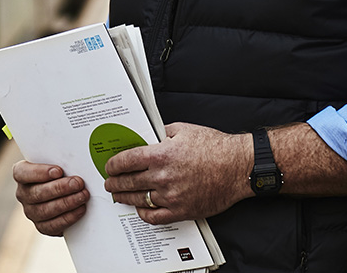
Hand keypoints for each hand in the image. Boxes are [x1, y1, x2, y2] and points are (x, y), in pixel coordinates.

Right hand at [12, 160, 88, 235]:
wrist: (66, 190)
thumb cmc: (61, 171)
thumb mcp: (57, 162)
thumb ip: (60, 161)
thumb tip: (73, 163)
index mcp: (22, 174)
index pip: (22, 173)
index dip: (40, 172)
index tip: (59, 171)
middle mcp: (23, 194)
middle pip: (37, 193)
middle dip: (60, 188)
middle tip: (77, 183)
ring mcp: (31, 212)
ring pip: (45, 211)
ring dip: (67, 203)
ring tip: (82, 196)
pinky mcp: (42, 226)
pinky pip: (53, 226)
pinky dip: (68, 218)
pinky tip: (80, 209)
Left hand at [101, 122, 250, 224]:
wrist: (237, 167)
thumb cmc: (214, 147)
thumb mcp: (183, 129)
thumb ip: (160, 134)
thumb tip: (146, 138)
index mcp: (161, 154)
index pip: (126, 161)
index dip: (113, 165)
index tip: (109, 166)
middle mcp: (163, 177)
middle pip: (128, 182)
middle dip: (114, 182)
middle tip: (109, 183)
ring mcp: (171, 196)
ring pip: (139, 199)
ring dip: (125, 198)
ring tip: (120, 195)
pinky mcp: (182, 211)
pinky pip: (155, 217)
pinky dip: (144, 213)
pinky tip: (141, 209)